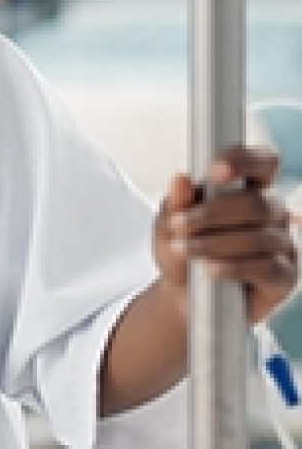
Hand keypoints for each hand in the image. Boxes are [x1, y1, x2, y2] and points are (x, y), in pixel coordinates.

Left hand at [154, 145, 297, 324]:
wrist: (182, 292)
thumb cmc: (181, 247)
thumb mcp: (169, 224)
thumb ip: (176, 203)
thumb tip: (181, 179)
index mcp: (248, 187)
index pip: (263, 162)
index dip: (245, 161)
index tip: (214, 172)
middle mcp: (272, 211)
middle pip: (257, 203)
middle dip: (212, 213)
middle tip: (179, 224)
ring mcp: (282, 244)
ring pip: (259, 237)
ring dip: (214, 243)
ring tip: (183, 249)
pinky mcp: (285, 276)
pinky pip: (267, 268)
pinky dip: (233, 267)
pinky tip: (210, 269)